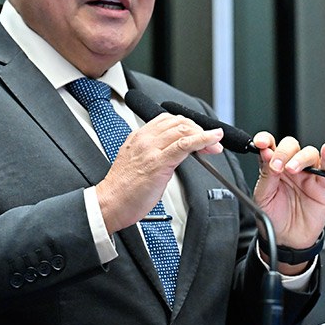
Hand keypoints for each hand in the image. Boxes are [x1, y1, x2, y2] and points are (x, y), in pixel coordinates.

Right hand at [96, 113, 222, 233]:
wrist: (109, 203)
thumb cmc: (122, 190)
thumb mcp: (136, 162)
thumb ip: (152, 153)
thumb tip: (174, 153)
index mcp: (138, 137)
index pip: (168, 120)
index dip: (188, 125)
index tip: (199, 134)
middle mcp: (145, 139)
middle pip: (179, 122)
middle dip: (199, 129)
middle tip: (211, 141)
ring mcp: (152, 149)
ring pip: (183, 129)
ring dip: (204, 134)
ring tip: (215, 144)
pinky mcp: (159, 162)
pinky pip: (185, 144)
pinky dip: (203, 139)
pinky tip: (212, 140)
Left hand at [252, 134, 324, 269]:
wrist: (287, 240)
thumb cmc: (274, 217)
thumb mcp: (263, 197)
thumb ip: (266, 176)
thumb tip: (267, 155)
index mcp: (273, 167)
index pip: (270, 146)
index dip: (266, 140)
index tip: (261, 143)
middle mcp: (290, 167)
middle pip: (290, 146)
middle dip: (283, 152)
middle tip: (277, 166)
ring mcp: (307, 175)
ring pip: (308, 154)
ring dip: (300, 157)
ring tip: (292, 170)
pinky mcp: (322, 186)